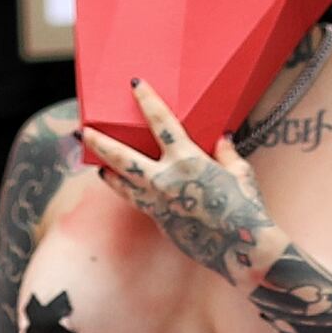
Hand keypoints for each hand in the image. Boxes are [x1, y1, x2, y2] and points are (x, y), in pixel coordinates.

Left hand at [80, 81, 278, 281]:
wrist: (240, 248)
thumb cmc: (246, 207)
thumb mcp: (240, 173)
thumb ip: (226, 153)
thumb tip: (221, 138)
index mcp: (188, 159)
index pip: (161, 122)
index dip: (147, 100)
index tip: (135, 84)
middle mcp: (166, 178)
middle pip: (123, 156)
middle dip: (101, 142)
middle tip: (84, 130)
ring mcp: (158, 201)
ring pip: (121, 181)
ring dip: (105, 167)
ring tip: (93, 158)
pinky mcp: (158, 218)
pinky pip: (133, 198)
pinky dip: (121, 187)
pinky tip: (113, 182)